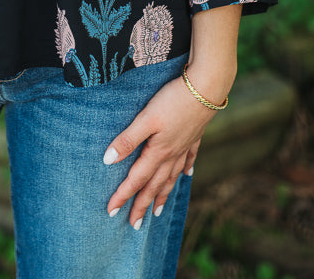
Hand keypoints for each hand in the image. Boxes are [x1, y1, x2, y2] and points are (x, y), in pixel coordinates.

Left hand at [103, 75, 216, 227]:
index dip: (123, 196)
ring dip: (163, 194)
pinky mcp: (194, 136)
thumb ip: (128, 139)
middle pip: (154, 185)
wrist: (206, 87)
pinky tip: (186, 176)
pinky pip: (189, 158)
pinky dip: (186, 169)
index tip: (111, 212)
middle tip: (134, 225)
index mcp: (158, 151)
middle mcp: (172, 154)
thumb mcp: (146, 118)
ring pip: (171, 176)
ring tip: (158, 211)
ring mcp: (184, 146)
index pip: (136, 179)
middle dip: (143, 205)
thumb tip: (107, 161)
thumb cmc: (173, 100)